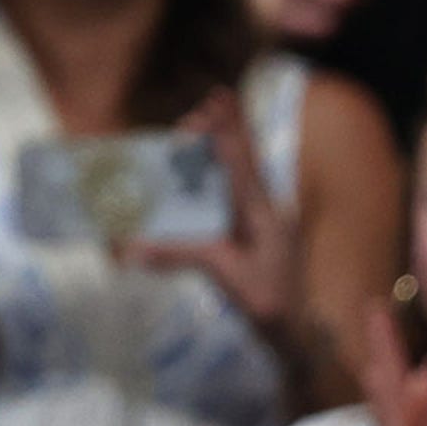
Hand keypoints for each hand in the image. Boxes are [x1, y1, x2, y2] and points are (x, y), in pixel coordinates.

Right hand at [124, 89, 299, 349]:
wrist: (297, 330)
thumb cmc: (267, 300)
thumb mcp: (223, 275)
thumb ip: (180, 255)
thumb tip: (129, 248)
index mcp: (263, 211)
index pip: (241, 160)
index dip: (227, 127)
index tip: (218, 96)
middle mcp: (266, 207)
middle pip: (243, 157)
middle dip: (222, 131)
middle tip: (194, 116)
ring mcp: (263, 220)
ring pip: (239, 173)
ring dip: (217, 152)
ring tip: (192, 137)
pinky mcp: (256, 233)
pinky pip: (233, 195)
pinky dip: (216, 178)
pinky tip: (199, 178)